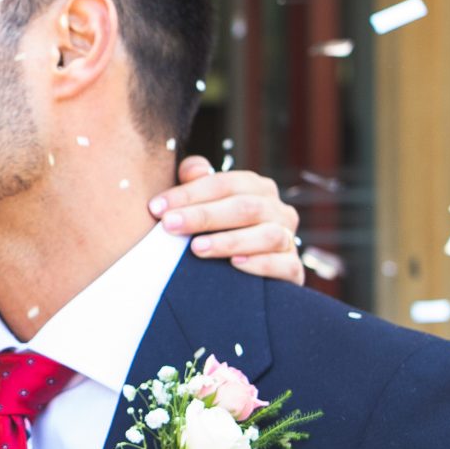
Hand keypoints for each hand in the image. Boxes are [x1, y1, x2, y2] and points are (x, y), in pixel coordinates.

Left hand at [153, 157, 305, 282]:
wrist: (248, 279)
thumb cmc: (218, 233)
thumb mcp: (205, 205)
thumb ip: (196, 183)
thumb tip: (193, 169)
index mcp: (256, 188)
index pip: (224, 184)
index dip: (189, 193)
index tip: (156, 208)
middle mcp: (277, 210)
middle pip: (244, 207)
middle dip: (204, 216)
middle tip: (169, 225)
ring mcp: (288, 239)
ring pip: (266, 235)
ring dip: (230, 241)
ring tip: (197, 249)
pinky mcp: (293, 269)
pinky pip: (285, 265)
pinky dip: (262, 264)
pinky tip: (236, 265)